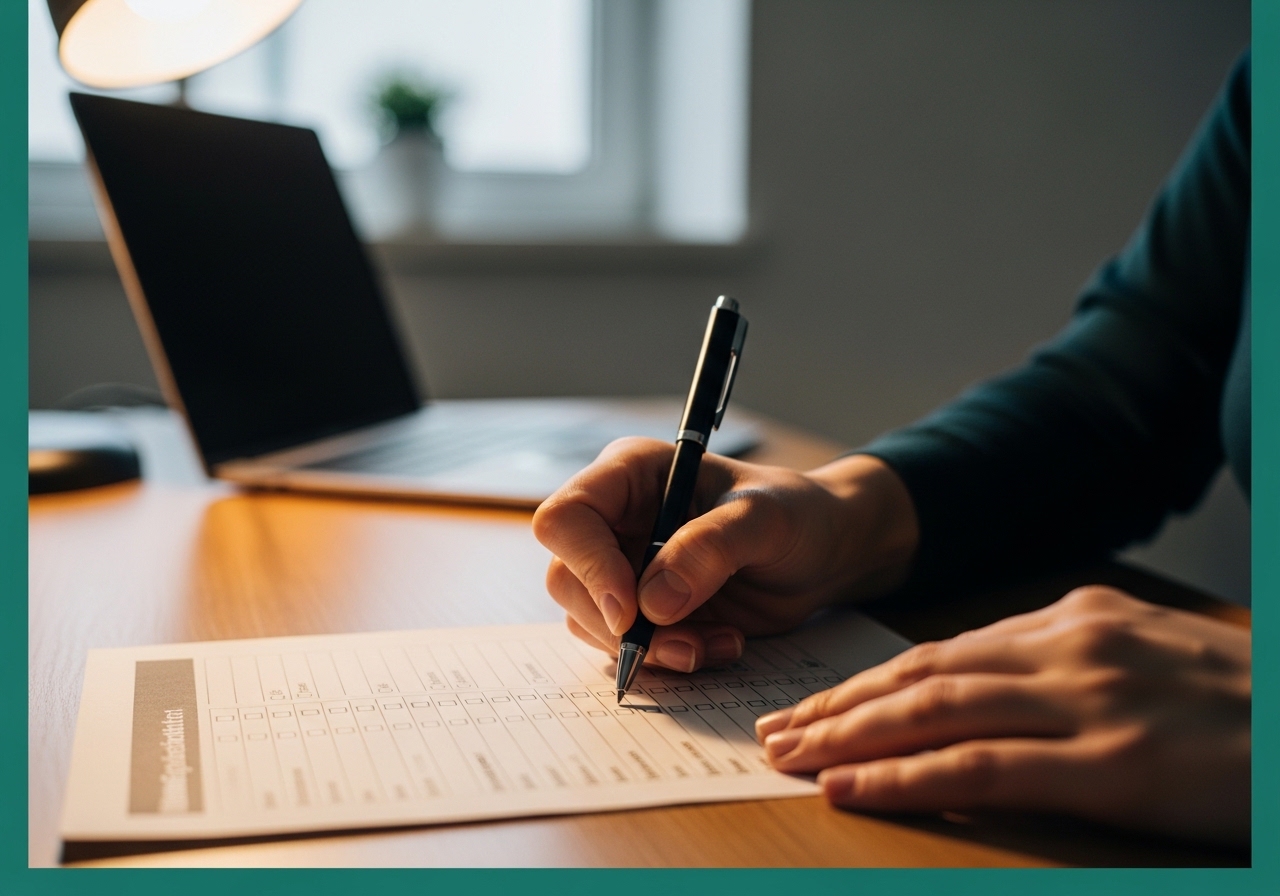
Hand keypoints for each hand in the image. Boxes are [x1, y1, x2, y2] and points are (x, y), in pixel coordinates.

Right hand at [532, 438, 917, 672]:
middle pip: (566, 578)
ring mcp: (623, 567)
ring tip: (714, 645)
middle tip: (685, 644)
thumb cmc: (796, 514)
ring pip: (590, 621)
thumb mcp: (765, 519)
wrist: (823, 553)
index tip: (631, 609)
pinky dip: (669, 660)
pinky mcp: (641, 611)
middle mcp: (614, 520)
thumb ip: (711, 548)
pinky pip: (626, 647)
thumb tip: (651, 602)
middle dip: (619, 624)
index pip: (567, 517)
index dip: (586, 564)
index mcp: (629, 475)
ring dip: (649, 649)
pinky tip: (719, 645)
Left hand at [755, 587, 1250, 845]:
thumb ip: (1065, 667)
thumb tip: (983, 690)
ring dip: (852, 734)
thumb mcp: (1147, 659)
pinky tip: (853, 788)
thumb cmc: (1241, 703)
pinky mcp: (1114, 763)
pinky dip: (907, 777)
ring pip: (937, 710)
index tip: (815, 705)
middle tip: (776, 729)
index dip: (869, 681)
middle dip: (840, 704)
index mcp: (1075, 618)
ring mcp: (1090, 701)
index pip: (944, 650)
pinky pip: (983, 767)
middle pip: (924, 673)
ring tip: (790, 755)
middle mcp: (1070, 646)